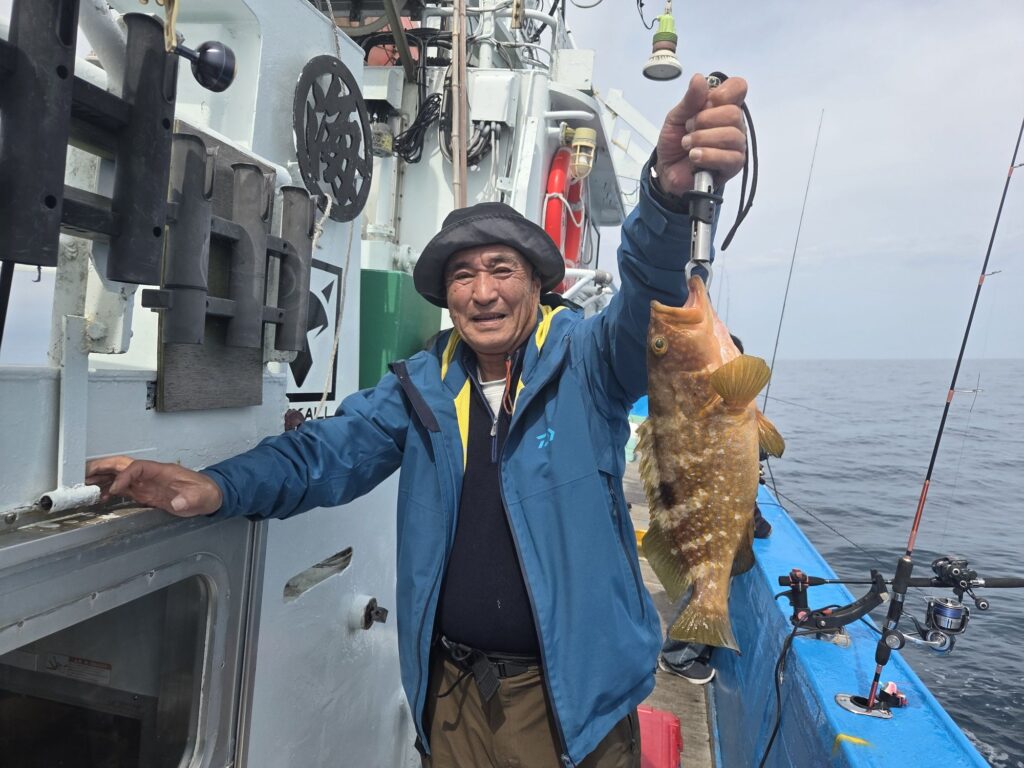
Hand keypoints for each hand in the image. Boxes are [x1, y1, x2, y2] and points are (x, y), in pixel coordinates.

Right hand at [85, 456, 222, 517]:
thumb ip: (190, 499)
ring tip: (85, 487)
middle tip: (84, 476)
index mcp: (162, 471)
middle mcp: (151, 474)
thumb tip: (178, 502)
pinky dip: (110, 491)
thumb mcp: (201, 497)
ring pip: (119, 476)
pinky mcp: (145, 493)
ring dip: (102, 479)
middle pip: (123, 465)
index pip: (138, 467)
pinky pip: (124, 489)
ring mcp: (147, 483)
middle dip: (103, 468)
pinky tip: (101, 497)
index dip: (125, 476)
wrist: (209, 497)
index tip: (116, 489)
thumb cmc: (206, 493)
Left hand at [654, 72, 747, 195]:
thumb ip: (689, 100)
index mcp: (722, 106)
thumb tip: (699, 78)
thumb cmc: (675, 141)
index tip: (704, 104)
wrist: (666, 168)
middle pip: (734, 113)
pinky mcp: (733, 166)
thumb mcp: (676, 117)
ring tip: (687, 145)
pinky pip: (731, 158)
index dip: (721, 93)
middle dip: (704, 120)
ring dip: (703, 139)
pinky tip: (694, 156)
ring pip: (732, 135)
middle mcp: (733, 124)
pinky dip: (709, 156)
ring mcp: (736, 145)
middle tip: (688, 128)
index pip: (738, 87)